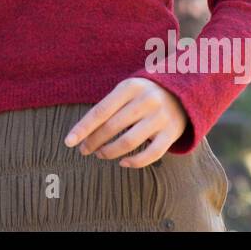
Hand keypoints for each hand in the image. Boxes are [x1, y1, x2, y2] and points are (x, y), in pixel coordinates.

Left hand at [63, 78, 189, 167]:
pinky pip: (152, 153)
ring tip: (100, 154)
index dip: (83, 128)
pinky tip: (123, 162)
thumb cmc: (143, 94)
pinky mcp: (172, 132)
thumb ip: (108, 107)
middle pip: (113, 127)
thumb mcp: (126, 91)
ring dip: (110, 152)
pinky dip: (135, 162)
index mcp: (130, 87)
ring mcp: (160, 117)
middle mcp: (146, 100)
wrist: (182, 93)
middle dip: (94, 141)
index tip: (68, 142)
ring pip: (129, 142)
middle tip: (84, 150)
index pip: (100, 111)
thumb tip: (82, 134)